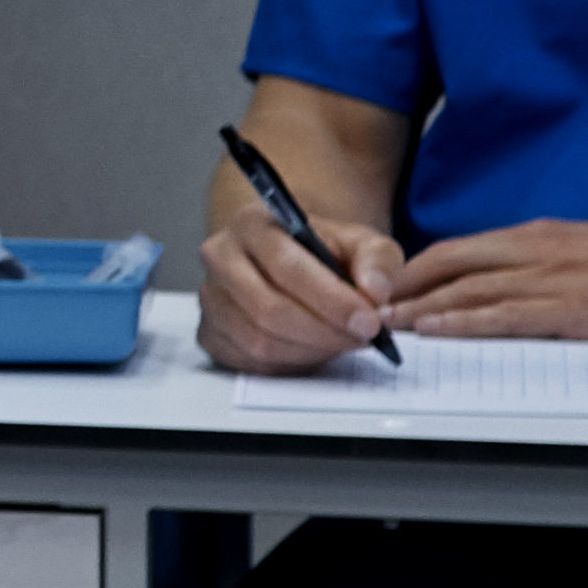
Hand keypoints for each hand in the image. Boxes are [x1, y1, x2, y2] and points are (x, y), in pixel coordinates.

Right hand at [200, 201, 410, 371]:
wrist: (291, 260)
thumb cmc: (324, 251)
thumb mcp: (360, 242)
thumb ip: (377, 260)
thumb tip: (375, 292)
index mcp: (252, 224)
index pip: (286, 267)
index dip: (331, 300)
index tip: (370, 322)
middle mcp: (220, 257)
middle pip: (269, 309)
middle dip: (324, 331)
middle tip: (364, 339)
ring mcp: (210, 298)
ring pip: (260, 341)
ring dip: (312, 350)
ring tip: (343, 342)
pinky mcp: (210, 333)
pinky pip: (251, 362)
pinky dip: (291, 363)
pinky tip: (315, 349)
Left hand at [387, 218, 587, 340]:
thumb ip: (548, 263)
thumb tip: (512, 282)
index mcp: (541, 236)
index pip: (462, 247)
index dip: (420, 267)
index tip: (391, 282)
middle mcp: (538, 250)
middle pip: (453, 263)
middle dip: (407, 285)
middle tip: (371, 303)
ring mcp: (554, 279)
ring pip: (470, 290)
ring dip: (423, 308)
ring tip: (387, 321)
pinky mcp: (573, 309)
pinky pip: (505, 316)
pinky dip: (464, 323)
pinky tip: (438, 330)